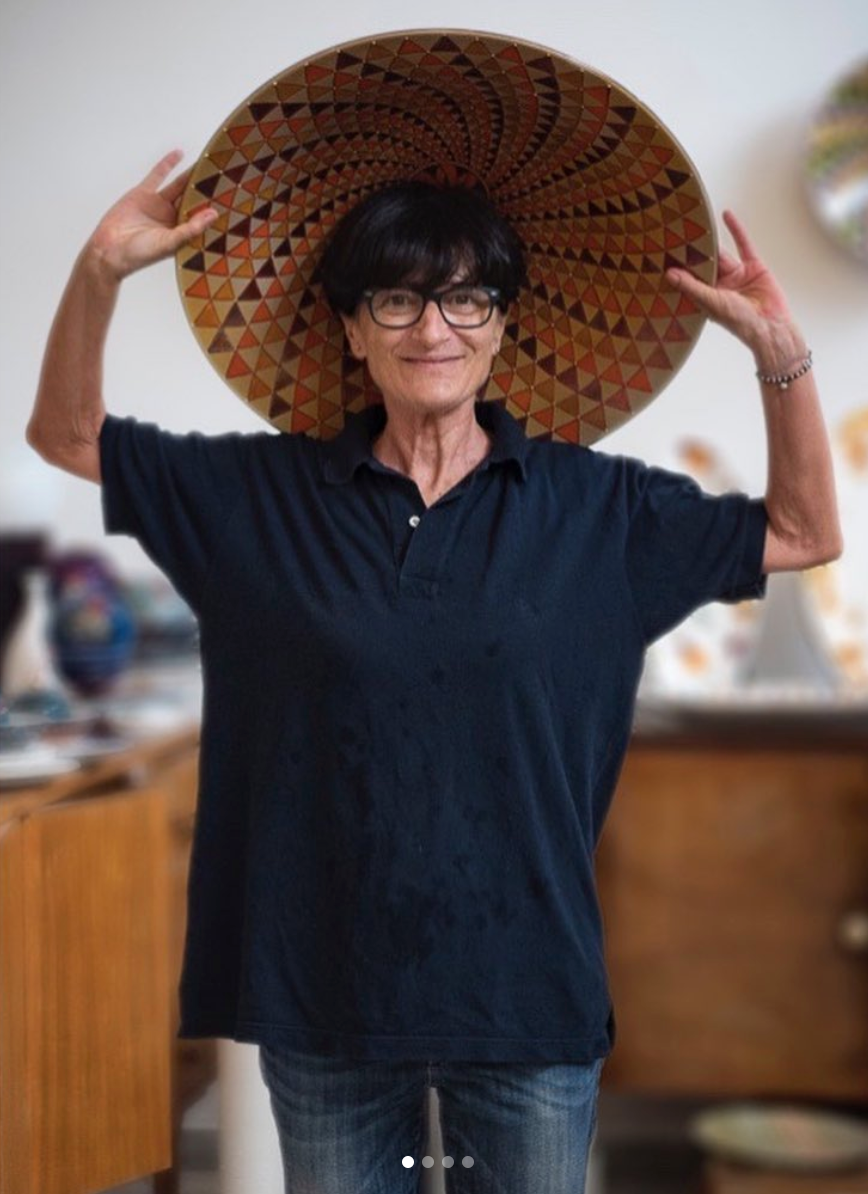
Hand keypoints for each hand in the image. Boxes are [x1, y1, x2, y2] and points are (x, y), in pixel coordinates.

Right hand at [86, 150, 217, 282]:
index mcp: (183, 233)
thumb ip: (191, 229)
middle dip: (208, 189)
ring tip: (209, 163)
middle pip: (195, 199)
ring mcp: (159, 205)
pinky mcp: (144, 194)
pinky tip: (180, 154)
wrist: (108, 250)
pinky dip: (168, 164)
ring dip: (192, 175)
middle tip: (226, 174)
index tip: (235, 197)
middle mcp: (174, 218)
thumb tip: (214, 214)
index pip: (204, 216)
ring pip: (180, 186)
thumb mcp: (168, 243)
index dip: (217, 207)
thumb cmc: (139, 255)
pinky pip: (159, 175)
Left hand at [666, 211, 804, 372]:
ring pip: (721, 253)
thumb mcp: (711, 302)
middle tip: (676, 232)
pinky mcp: (753, 266)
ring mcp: (737, 275)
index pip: (689, 278)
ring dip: (711, 240)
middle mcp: (720, 286)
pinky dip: (735, 229)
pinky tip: (725, 216)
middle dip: (693, 251)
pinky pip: (743, 244)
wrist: (771, 324)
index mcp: (706, 297)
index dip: (678, 266)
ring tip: (696, 223)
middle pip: (704, 263)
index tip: (662, 252)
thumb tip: (669, 274)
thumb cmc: (740, 322)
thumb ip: (691, 286)